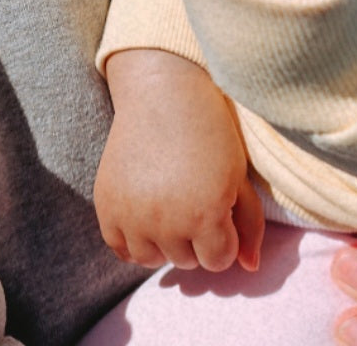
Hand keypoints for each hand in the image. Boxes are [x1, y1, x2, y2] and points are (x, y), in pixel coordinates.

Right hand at [95, 49, 263, 272]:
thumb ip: (249, 223)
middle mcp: (166, 222)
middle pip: (187, 261)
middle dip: (196, 235)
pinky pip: (121, 250)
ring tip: (170, 200)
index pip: (219, 260)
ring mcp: (132, 216)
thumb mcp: (238, 173)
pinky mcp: (106, 207)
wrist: (163, 90)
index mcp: (205, 213)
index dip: (224, 234)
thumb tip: (250, 266)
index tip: (220, 206)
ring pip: (153, 259)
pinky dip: (134, 237)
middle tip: (193, 193)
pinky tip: (146, 208)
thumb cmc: (210, 129)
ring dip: (164, 239)